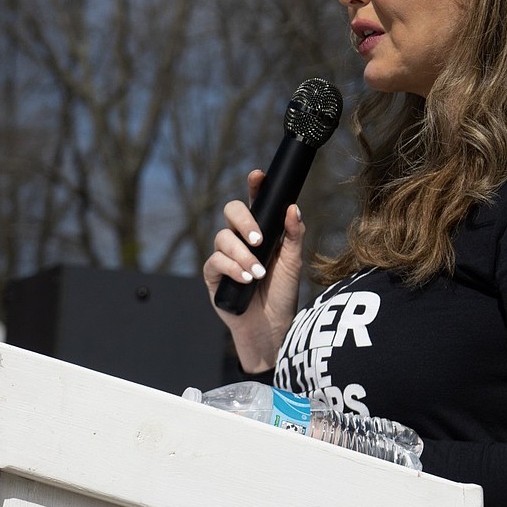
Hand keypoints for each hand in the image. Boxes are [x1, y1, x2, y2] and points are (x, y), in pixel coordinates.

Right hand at [204, 169, 304, 372]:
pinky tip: (246, 280)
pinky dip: (232, 268)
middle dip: (244, 220)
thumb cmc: (282, 296)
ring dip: (243, 255)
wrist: (271, 330)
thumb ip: (293, 236)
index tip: (258, 176)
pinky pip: (216, 261)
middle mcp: (241, 240)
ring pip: (223, 238)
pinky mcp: (214, 276)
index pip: (256, 203)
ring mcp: (225, 257)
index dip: (254, 187)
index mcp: (261, 233)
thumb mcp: (293, 264)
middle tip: (260, 239)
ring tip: (258, 274)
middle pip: (231, 211)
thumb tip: (293, 208)